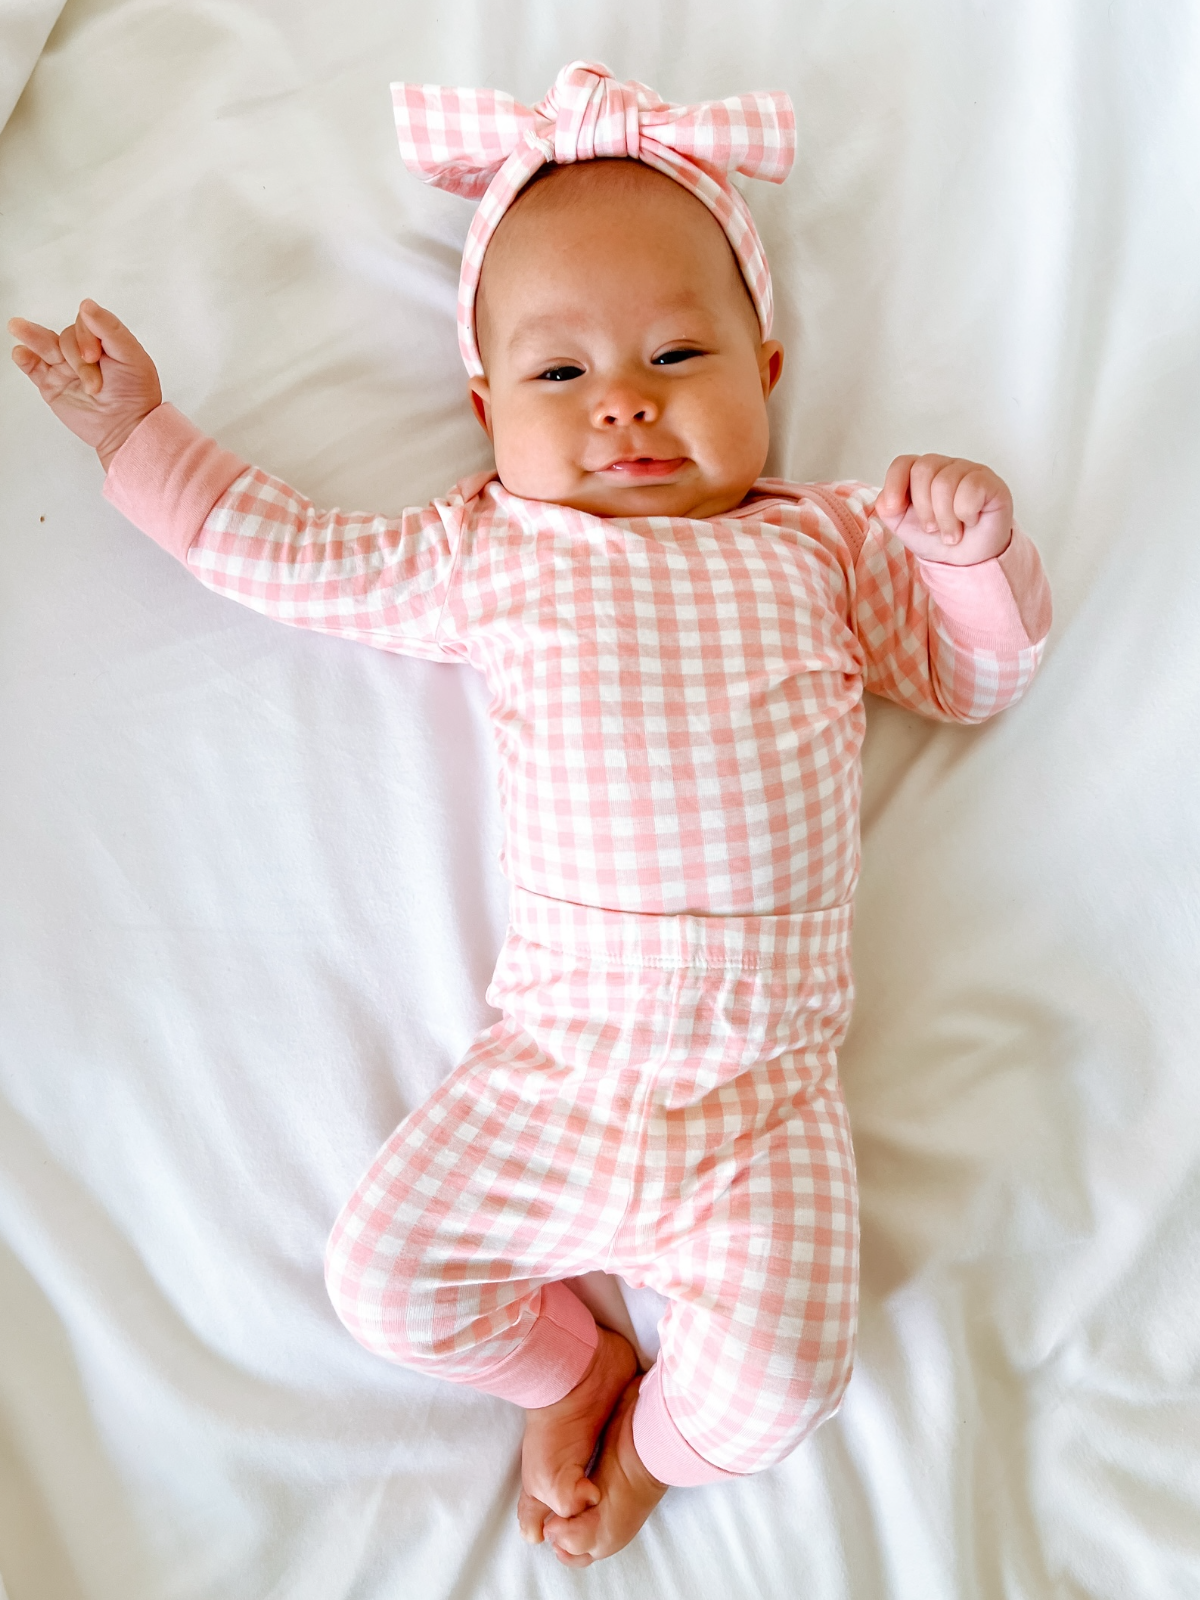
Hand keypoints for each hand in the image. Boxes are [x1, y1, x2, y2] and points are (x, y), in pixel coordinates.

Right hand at [8, 300, 161, 470]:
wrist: (127, 430)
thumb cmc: (136, 395)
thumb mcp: (132, 356)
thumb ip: (110, 329)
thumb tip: (87, 305)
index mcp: (102, 341)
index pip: (84, 322)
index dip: (86, 336)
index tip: (95, 357)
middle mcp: (81, 352)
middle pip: (65, 337)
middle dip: (77, 360)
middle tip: (94, 384)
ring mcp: (64, 367)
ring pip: (44, 344)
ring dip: (33, 336)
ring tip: (18, 326)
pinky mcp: (51, 383)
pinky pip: (32, 366)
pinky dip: (24, 357)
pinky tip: (21, 352)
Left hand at [874, 454, 1012, 564]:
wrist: (966, 562)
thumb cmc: (937, 539)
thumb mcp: (902, 525)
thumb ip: (888, 507)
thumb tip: (887, 498)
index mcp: (922, 474)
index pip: (903, 463)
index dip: (895, 483)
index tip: (896, 508)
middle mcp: (945, 467)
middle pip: (923, 470)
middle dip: (924, 508)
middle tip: (933, 528)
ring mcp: (969, 471)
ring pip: (945, 482)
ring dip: (945, 519)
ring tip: (952, 533)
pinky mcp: (990, 482)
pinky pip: (970, 489)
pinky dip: (966, 513)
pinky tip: (971, 521)